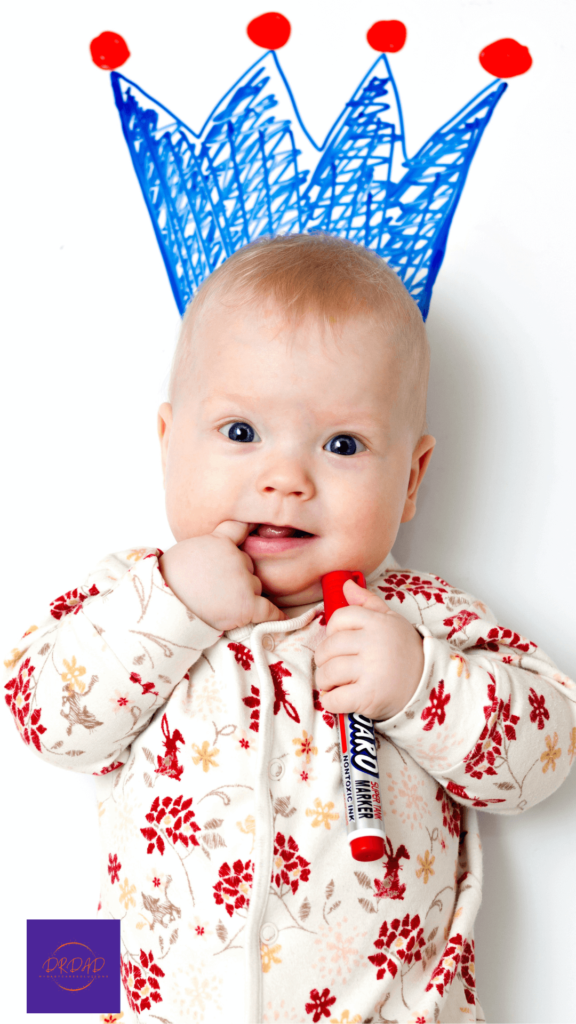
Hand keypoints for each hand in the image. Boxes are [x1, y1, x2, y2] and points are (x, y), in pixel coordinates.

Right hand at [158, 521, 285, 631]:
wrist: (164, 603)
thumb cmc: (168, 582)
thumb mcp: (186, 553)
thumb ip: (207, 551)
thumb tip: (214, 562)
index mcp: (218, 541)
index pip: (238, 528)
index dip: (248, 526)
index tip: (258, 525)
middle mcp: (235, 557)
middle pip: (248, 566)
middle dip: (238, 577)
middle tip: (214, 590)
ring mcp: (243, 580)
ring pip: (254, 587)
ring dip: (244, 596)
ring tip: (217, 604)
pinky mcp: (247, 604)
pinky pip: (268, 609)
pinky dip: (275, 615)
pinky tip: (281, 617)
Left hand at [314, 579, 423, 719]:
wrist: (428, 687)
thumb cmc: (405, 652)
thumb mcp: (392, 621)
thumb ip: (367, 602)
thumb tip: (347, 584)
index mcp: (378, 623)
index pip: (338, 618)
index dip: (333, 631)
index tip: (341, 642)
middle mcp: (374, 644)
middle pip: (328, 647)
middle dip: (325, 660)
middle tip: (335, 667)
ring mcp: (371, 671)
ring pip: (327, 673)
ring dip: (325, 682)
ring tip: (336, 683)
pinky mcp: (368, 697)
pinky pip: (334, 699)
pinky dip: (331, 702)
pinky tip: (340, 698)